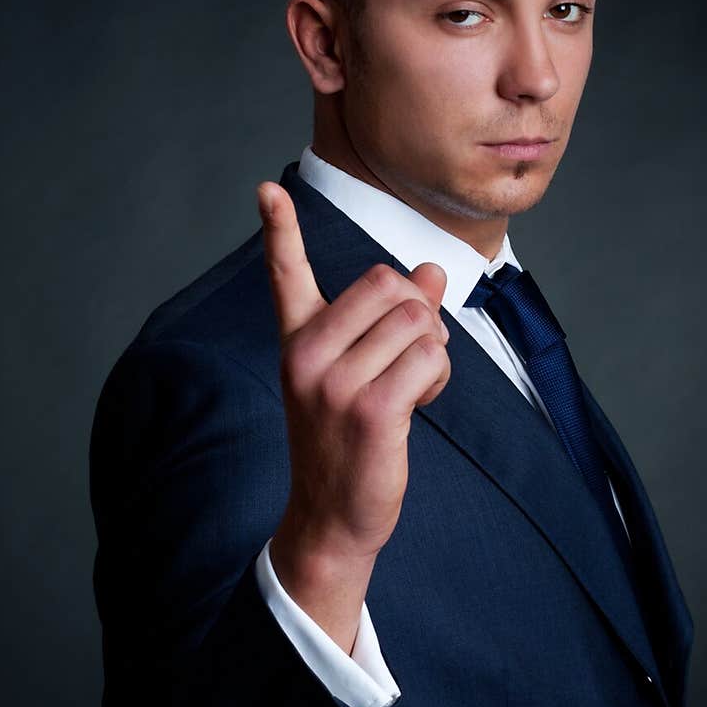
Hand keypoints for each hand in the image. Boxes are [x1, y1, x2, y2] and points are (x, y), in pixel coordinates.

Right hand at [258, 180, 450, 649]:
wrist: (332, 516)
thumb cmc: (350, 440)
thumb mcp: (363, 373)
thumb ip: (395, 319)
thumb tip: (432, 270)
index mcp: (298, 341)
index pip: (286, 275)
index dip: (280, 230)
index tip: (267, 190)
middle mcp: (307, 355)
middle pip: (388, 285)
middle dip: (417, 314)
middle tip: (408, 359)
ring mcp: (335, 383)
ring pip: (417, 322)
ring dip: (434, 352)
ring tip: (412, 388)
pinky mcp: (370, 411)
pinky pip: (428, 359)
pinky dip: (438, 376)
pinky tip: (419, 403)